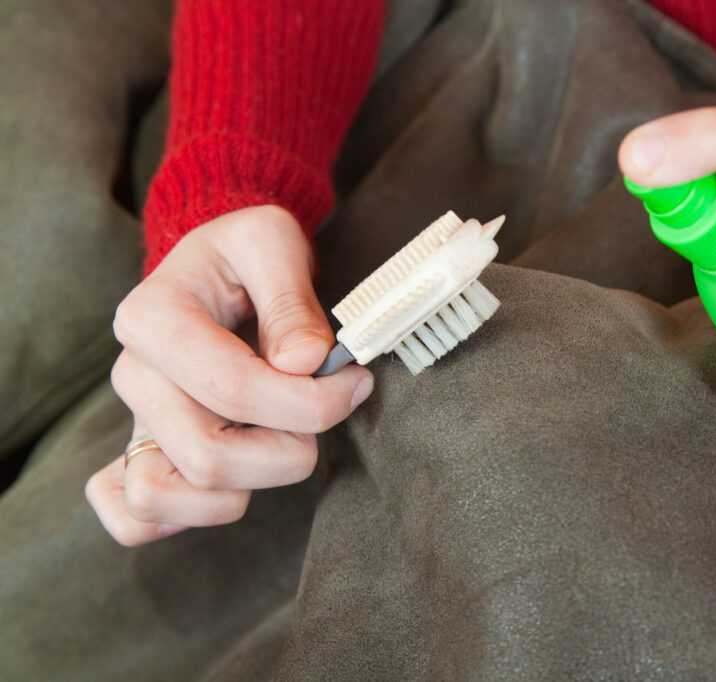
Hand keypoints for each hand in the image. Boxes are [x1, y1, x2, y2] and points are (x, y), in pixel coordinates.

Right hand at [86, 206, 372, 544]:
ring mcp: (135, 418)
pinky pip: (131, 514)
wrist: (219, 264)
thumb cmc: (246, 251)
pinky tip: (232, 486)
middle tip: (327, 412)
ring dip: (244, 489)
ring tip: (282, 445)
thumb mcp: (273, 241)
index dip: (309, 401)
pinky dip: (179, 518)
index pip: (233, 389)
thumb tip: (304, 360)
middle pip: (207, 456)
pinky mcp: (143, 450)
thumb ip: (290, 298)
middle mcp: (134, 374)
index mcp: (153, 318)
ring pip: (164, 496)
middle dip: (290, 450)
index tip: (354, 383)